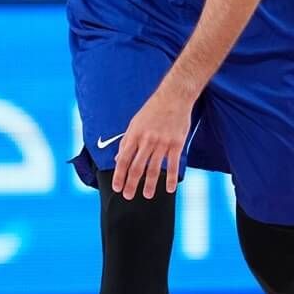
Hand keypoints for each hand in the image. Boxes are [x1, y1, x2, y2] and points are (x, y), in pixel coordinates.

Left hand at [112, 83, 195, 200]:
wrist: (174, 97)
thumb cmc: (153, 110)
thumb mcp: (135, 123)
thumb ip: (126, 141)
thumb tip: (118, 159)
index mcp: (135, 135)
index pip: (123, 159)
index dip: (119, 175)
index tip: (116, 187)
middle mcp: (147, 140)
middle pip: (137, 167)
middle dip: (131, 184)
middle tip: (128, 196)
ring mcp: (162, 143)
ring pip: (154, 168)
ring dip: (150, 184)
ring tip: (147, 195)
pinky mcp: (177, 144)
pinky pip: (173, 165)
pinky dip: (171, 178)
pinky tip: (170, 189)